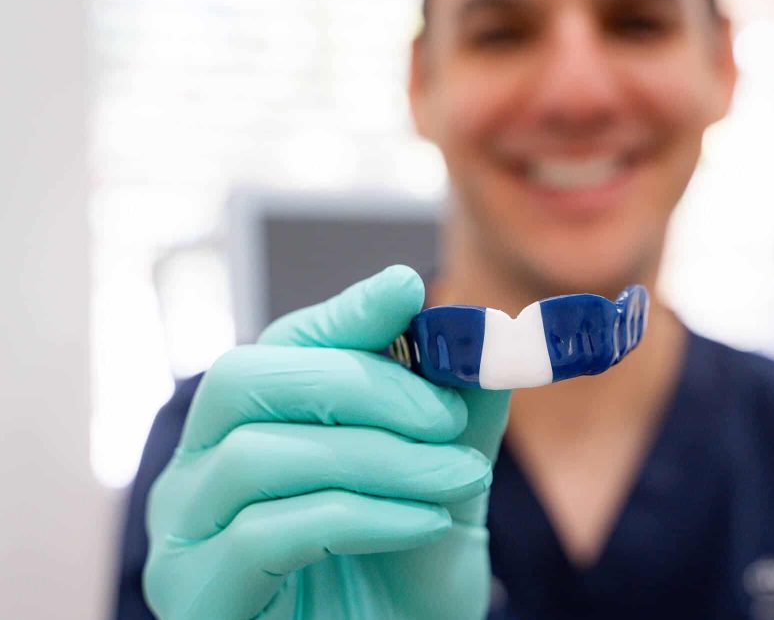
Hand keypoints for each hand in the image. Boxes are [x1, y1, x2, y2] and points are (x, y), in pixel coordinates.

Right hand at [143, 266, 511, 619]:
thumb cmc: (403, 583)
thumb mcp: (441, 485)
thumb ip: (455, 414)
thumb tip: (482, 335)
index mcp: (248, 430)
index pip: (278, 348)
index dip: (341, 316)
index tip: (406, 291)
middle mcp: (197, 471)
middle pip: (245, 380)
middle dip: (358, 384)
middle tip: (445, 415)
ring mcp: (185, 534)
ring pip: (259, 454)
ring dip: (379, 457)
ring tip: (458, 477)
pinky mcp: (196, 594)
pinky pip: (270, 531)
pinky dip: (363, 515)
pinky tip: (426, 523)